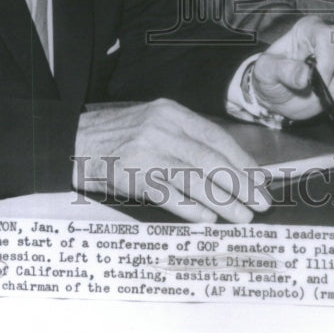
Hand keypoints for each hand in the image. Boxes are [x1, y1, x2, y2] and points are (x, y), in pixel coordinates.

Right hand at [73, 99, 270, 222]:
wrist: (72, 143)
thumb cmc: (117, 138)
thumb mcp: (153, 125)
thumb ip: (185, 139)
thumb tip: (227, 166)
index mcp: (171, 113)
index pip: (217, 137)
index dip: (242, 161)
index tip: (260, 181)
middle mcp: (162, 127)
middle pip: (211, 158)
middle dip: (241, 184)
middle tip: (261, 204)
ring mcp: (147, 150)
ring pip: (196, 178)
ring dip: (223, 201)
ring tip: (242, 217)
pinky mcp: (132, 173)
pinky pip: (169, 193)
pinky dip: (190, 208)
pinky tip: (207, 219)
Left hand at [252, 16, 333, 123]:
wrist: (277, 94)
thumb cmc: (269, 77)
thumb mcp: (266, 72)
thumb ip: (283, 70)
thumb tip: (304, 75)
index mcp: (308, 30)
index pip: (327, 37)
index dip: (327, 61)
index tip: (318, 83)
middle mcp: (329, 38)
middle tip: (330, 107)